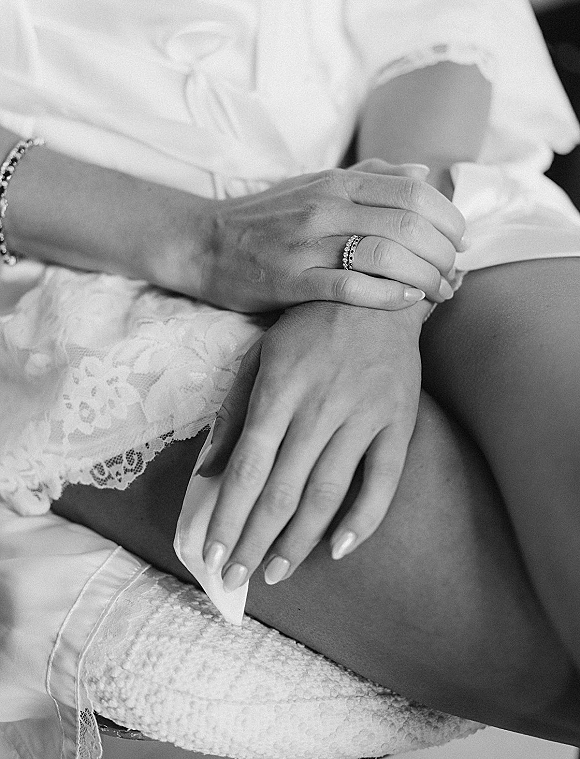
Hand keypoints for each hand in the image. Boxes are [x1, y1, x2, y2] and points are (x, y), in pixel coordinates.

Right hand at [195, 160, 465, 312]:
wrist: (206, 243)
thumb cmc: (268, 217)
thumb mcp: (316, 184)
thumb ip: (370, 177)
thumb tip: (421, 175)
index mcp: (336, 182)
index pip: (413, 194)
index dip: (448, 219)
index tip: (458, 241)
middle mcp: (325, 207)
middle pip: (408, 225)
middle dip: (444, 253)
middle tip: (454, 272)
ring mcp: (307, 244)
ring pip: (386, 255)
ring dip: (425, 277)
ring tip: (440, 292)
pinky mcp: (290, 281)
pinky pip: (350, 287)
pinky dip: (389, 295)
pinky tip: (408, 300)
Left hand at [195, 301, 423, 589]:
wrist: (376, 291)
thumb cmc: (307, 328)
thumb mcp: (260, 356)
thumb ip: (233, 413)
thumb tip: (205, 473)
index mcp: (279, 390)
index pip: (246, 468)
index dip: (227, 516)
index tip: (211, 555)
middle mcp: (319, 407)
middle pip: (282, 490)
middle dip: (254, 540)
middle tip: (235, 580)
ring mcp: (363, 416)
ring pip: (327, 493)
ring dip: (299, 540)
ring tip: (276, 572)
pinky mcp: (399, 421)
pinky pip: (384, 480)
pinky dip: (362, 519)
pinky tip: (338, 549)